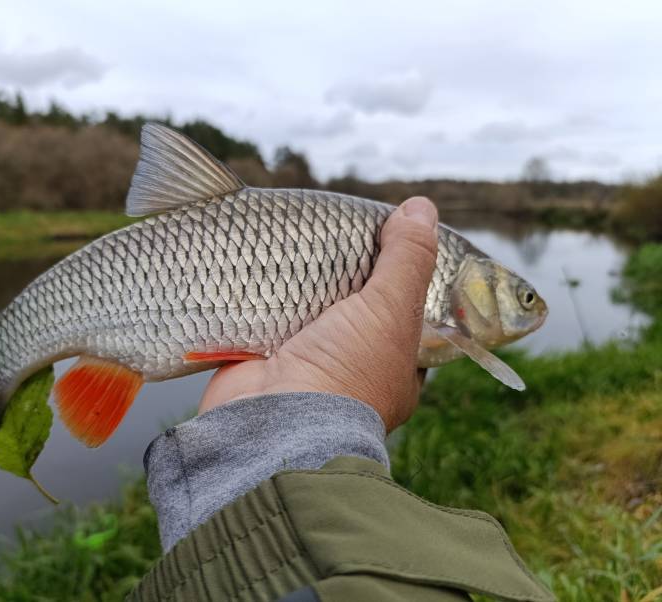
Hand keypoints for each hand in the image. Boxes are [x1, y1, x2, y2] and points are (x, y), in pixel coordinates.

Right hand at [198, 196, 438, 431]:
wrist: (273, 422)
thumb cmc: (347, 371)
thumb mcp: (391, 308)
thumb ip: (408, 258)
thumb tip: (423, 207)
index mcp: (393, 369)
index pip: (404, 316)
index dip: (400, 280)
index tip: (389, 243)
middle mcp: (352, 370)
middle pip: (354, 311)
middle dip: (346, 278)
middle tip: (341, 238)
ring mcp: (306, 368)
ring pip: (310, 314)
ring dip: (304, 286)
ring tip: (302, 242)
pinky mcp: (264, 361)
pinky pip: (268, 321)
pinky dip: (267, 298)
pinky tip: (265, 266)